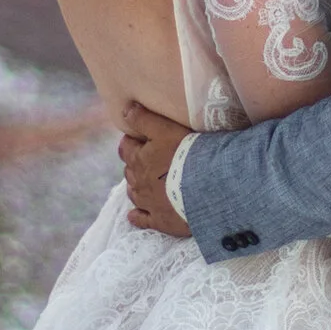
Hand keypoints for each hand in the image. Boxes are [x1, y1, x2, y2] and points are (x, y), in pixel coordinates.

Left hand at [118, 100, 192, 239]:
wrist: (205, 186)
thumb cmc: (186, 153)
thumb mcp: (164, 129)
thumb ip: (144, 119)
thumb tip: (125, 109)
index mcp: (139, 158)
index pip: (126, 148)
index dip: (130, 143)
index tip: (136, 140)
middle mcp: (138, 181)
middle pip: (130, 171)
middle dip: (134, 165)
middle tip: (146, 161)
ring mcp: (148, 203)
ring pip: (134, 194)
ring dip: (135, 188)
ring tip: (143, 184)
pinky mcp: (159, 220)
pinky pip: (142, 219)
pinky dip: (136, 216)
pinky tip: (134, 216)